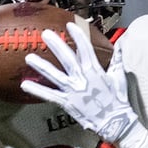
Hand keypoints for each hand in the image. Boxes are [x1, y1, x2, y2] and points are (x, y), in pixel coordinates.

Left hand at [20, 22, 135, 142]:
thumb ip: (118, 59)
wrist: (115, 122)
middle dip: (56, 45)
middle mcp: (82, 79)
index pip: (85, 49)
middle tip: (46, 34)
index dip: (77, 36)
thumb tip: (123, 44)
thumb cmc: (119, 100)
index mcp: (95, 70)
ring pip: (55, 75)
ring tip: (29, 58)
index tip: (70, 25)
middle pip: (67, 59)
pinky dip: (37, 90)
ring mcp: (73, 91)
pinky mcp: (67, 103)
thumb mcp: (119, 77)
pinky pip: (50, 95)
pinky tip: (25, 84)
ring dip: (41, 66)